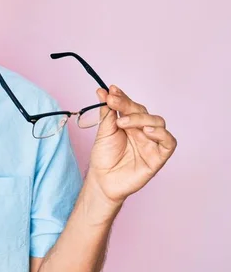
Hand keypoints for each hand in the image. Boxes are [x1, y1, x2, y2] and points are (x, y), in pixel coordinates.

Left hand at [87, 85, 176, 206]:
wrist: (102, 180)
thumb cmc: (103, 157)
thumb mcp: (103, 131)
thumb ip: (107, 112)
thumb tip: (103, 91)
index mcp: (130, 123)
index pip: (131, 105)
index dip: (122, 97)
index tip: (111, 90)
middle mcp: (142, 131)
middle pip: (144, 111)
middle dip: (128, 105)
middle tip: (113, 102)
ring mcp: (151, 143)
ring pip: (158, 123)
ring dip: (142, 118)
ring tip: (123, 122)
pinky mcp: (158, 157)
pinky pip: (169, 143)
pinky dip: (161, 134)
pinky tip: (147, 131)